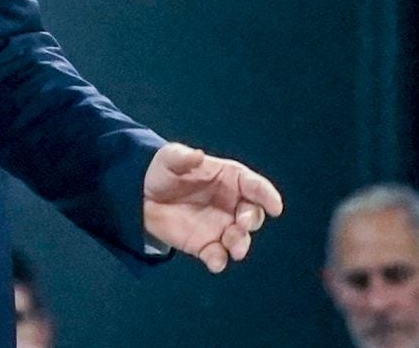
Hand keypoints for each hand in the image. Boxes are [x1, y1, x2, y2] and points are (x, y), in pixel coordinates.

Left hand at [141, 142, 282, 273]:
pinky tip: (215, 262)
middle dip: (252, 220)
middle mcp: (231, 204)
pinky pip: (217, 256)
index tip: (275, 206)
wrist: (143, 196)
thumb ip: (183, 157)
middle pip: (252, 214)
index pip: (255, 186)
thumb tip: (198, 155)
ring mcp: (221, 227)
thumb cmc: (164, 171)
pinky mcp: (205, 245)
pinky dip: (218, 261)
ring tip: (234, 248)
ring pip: (240, 239)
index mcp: (230, 178)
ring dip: (240, 244)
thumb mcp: (170, 158)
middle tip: (242, 224)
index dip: (267, 195)